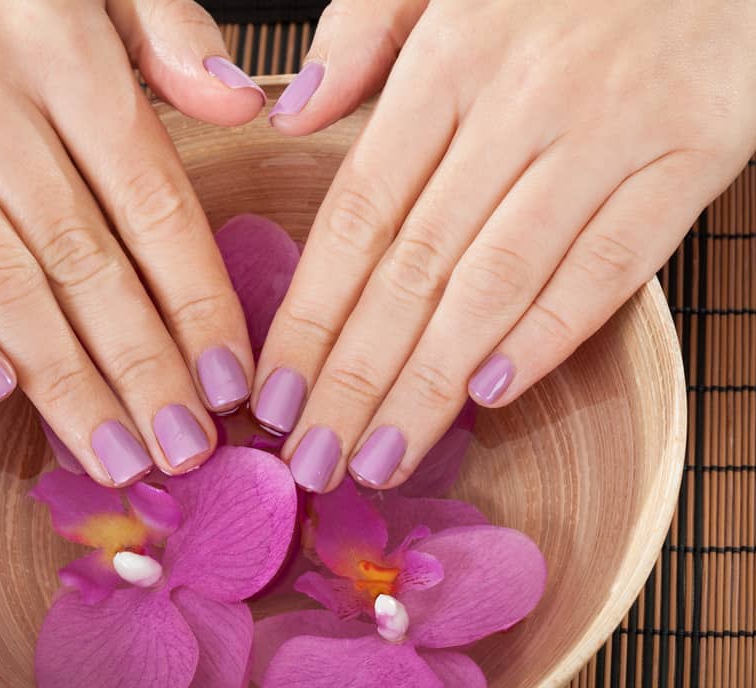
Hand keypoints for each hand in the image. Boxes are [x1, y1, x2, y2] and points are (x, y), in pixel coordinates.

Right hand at [0, 0, 265, 485]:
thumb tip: (242, 106)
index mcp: (66, 56)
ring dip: (62, 380)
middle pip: (82, 261)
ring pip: (0, 281)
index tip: (228, 382)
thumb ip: (172, 35)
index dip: (196, 302)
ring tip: (114, 454)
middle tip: (183, 450)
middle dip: (140, 369)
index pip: (154, 204)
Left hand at [256, 0, 755, 490]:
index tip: (276, 394)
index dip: (311, 314)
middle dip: (355, 377)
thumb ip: (362, 33)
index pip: (358, 214)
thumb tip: (292, 117)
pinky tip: (494, 394)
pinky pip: (612, 261)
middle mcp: (518, 106)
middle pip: (416, 267)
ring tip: (381, 456)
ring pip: (498, 281)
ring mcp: (607, 135)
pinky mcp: (691, 154)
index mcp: (448, 62)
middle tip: (315, 461)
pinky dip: (553, 330)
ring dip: (433, 382)